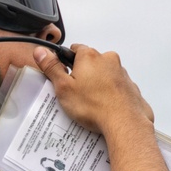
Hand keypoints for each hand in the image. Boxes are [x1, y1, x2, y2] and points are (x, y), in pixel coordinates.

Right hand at [33, 43, 170, 170]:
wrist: (124, 122)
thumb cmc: (94, 105)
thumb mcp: (64, 87)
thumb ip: (52, 67)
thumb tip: (41, 52)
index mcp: (90, 57)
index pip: (75, 49)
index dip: (67, 61)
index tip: (64, 74)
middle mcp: (108, 60)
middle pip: (91, 62)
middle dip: (83, 74)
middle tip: (76, 93)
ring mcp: (121, 73)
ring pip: (105, 75)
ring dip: (98, 84)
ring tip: (90, 104)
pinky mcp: (130, 87)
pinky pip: (116, 87)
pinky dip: (110, 94)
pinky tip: (104, 108)